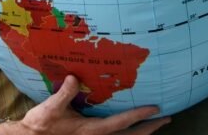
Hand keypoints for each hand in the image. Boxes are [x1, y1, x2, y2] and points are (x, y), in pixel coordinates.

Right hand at [0, 75, 170, 134]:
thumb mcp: (51, 107)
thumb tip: (75, 78)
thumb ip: (65, 93)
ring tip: (154, 124)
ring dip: (141, 133)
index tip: (156, 109)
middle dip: (150, 128)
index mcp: (92, 130)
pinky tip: (129, 129)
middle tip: (167, 119)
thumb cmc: (40, 125)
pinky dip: (126, 134)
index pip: (121, 122)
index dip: (140, 115)